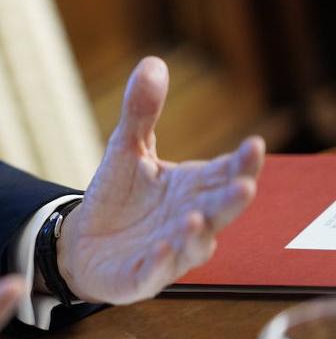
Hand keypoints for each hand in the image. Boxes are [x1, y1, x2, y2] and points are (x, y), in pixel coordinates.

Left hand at [59, 56, 264, 304]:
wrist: (83, 242)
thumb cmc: (118, 196)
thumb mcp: (126, 148)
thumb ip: (141, 111)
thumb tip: (153, 62)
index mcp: (193, 189)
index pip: (226, 173)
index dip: (242, 163)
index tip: (254, 145)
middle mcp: (191, 220)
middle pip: (219, 211)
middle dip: (232, 200)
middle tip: (245, 185)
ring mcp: (171, 251)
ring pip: (195, 246)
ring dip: (199, 234)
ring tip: (196, 218)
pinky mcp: (143, 276)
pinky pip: (156, 272)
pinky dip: (162, 263)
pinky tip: (162, 248)